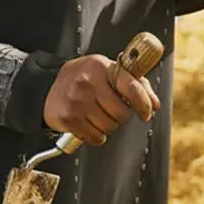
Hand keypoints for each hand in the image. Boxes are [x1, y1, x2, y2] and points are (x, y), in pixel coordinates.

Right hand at [42, 54, 159, 145]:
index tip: (146, 112)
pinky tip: (90, 124)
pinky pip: (95, 137)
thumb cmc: (84, 78)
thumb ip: (136, 84)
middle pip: (121, 112)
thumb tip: (154, 103)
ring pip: (109, 127)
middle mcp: (88, 82)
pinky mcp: (68, 118)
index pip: (131, 86)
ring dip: (108, 126)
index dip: (143, 103)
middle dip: (121, 115)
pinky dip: (97, 135)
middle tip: (113, 109)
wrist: (48, 86)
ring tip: (99, 114)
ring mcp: (76, 100)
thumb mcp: (109, 72)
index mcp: (102, 67)